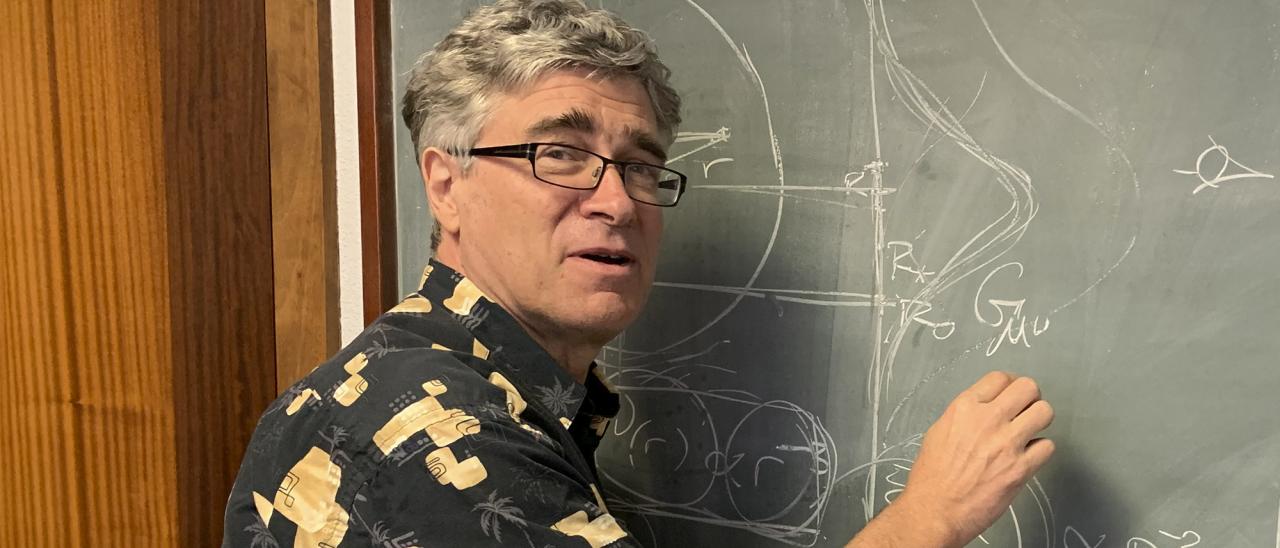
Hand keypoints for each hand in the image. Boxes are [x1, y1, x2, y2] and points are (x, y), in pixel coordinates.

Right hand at [896, 371, 1055, 544]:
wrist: (935, 510)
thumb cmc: (931, 476)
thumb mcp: (939, 431)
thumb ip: (966, 416)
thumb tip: (985, 410)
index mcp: (964, 407)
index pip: (1000, 377)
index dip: (1008, 386)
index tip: (1009, 397)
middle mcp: (987, 419)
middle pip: (1028, 387)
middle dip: (1029, 398)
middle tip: (1024, 412)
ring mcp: (1007, 443)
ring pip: (1045, 411)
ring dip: (1039, 421)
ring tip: (1028, 433)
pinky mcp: (1021, 468)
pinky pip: (1048, 446)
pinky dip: (1040, 452)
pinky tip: (1026, 458)